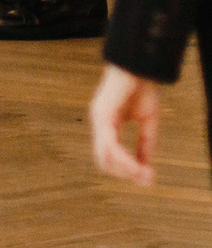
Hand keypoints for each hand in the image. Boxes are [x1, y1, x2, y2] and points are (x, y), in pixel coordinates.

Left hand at [90, 64, 160, 185]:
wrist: (142, 67)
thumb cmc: (144, 89)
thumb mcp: (148, 122)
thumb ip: (145, 144)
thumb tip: (146, 168)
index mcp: (109, 126)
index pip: (111, 156)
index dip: (128, 170)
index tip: (148, 179)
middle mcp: (101, 124)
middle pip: (104, 160)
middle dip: (125, 173)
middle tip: (147, 180)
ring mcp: (98, 119)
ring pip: (105, 156)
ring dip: (125, 169)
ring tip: (144, 175)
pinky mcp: (102, 114)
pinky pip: (109, 144)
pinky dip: (123, 158)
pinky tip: (136, 165)